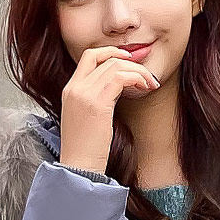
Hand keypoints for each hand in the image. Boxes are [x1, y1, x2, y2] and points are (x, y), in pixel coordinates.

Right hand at [59, 44, 160, 173]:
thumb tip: (117, 89)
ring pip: (115, 65)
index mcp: (70, 90)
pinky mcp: (97, 104)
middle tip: (146, 74)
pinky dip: (137, 78)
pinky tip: (145, 88)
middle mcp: (74, 88)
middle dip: (130, 61)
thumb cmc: (86, 150)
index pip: (89, 57)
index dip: (110, 52)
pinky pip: (120, 78)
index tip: (129, 60)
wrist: (79, 167)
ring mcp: (84, 94)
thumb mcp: (86, 119)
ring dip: (138, 71)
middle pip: (104, 58)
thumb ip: (96, 100)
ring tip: (150, 83)